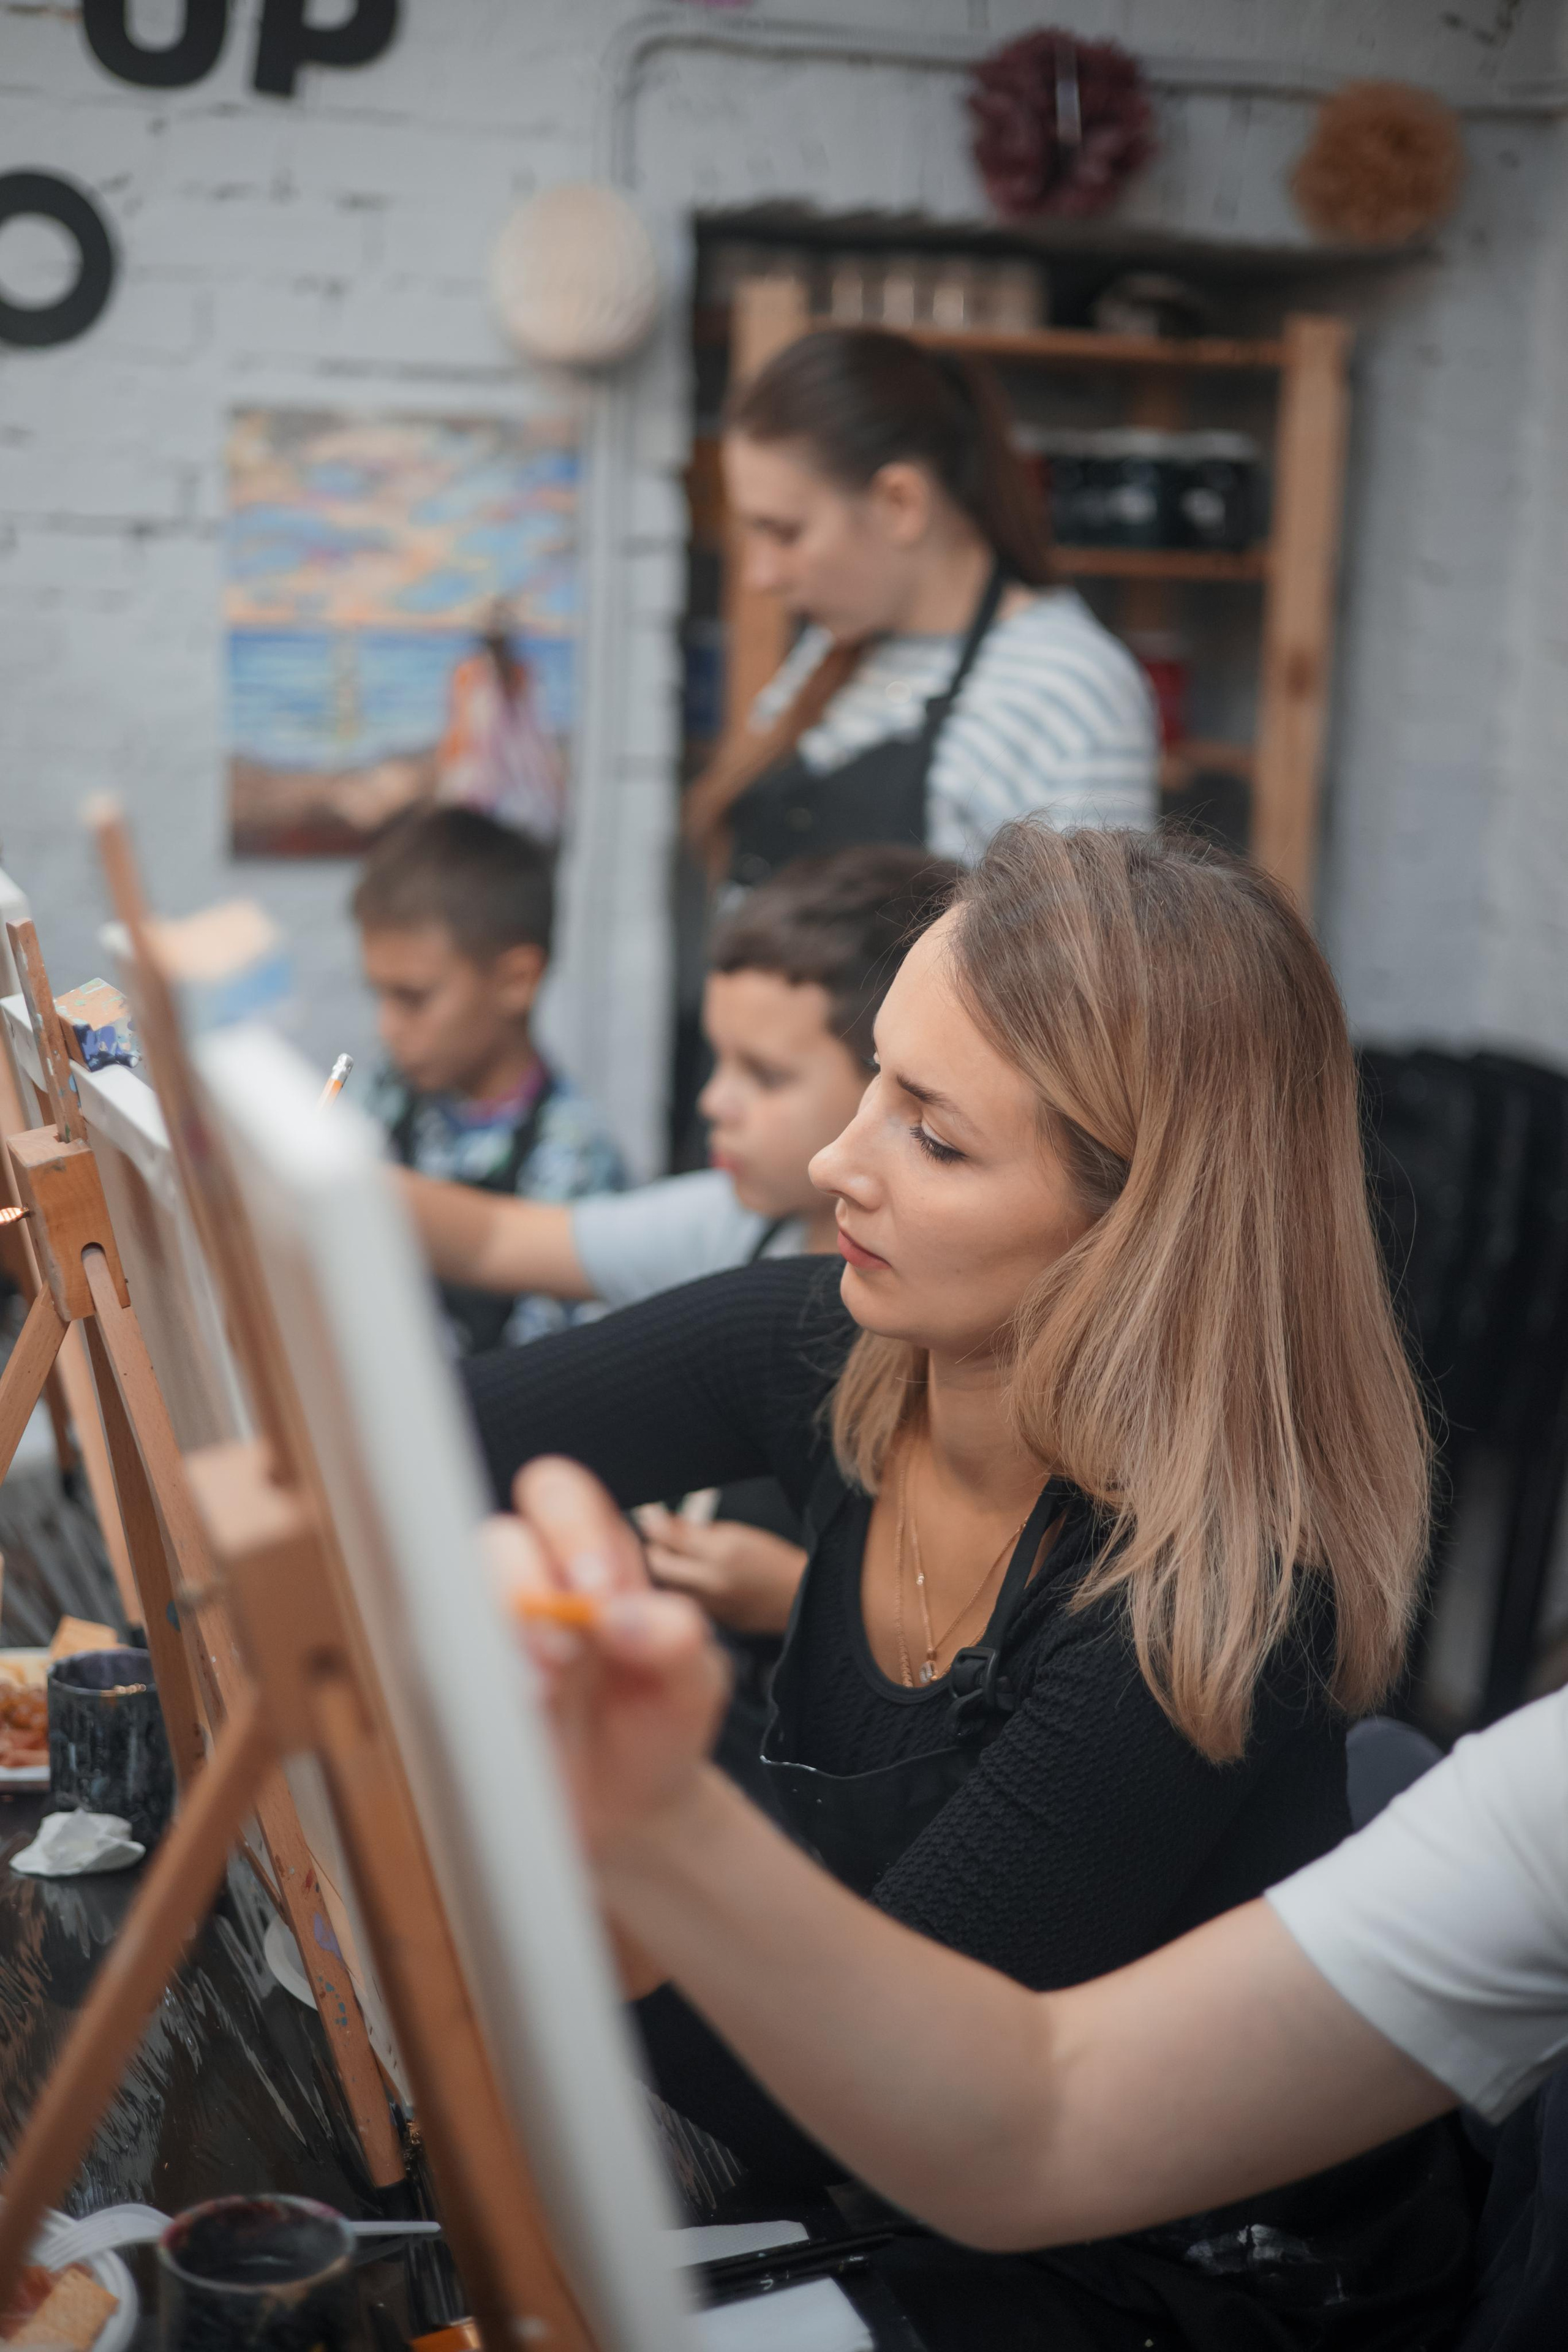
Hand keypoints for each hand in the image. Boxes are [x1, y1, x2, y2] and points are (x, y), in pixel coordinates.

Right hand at [487, 1458, 730, 1860]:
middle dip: (525, 1584)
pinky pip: (433, 1665)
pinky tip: (513, 1716)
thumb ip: (677, 1637)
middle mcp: (532, 1584)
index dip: (569, 1530)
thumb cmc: (660, 1724)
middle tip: (566, 1649)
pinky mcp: (457, 1689)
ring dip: (496, 1638)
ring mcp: (489, 1636)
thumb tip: (619, 1615)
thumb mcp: (695, 1682)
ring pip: (451, 1596)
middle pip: (496, 1538)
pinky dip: (468, 1686)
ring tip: (542, 1693)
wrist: (631, 1809)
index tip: (599, 1593)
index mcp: (593, 1558)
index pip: (559, 1496)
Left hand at [636, 1506, 805, 1634]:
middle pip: (658, 1566)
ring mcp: (709, 1607)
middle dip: (653, 1550)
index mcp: (721, 1553)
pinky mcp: (708, 1624)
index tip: (649, 1516)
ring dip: (662, 1572)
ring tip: (670, 1560)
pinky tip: (685, 1581)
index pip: (668, 1537)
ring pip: (664, 1588)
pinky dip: (675, 1591)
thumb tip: (657, 1521)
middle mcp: (712, 1583)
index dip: (654, 1524)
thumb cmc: (771, 1559)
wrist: (799, 1598)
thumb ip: (694, 1530)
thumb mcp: (736, 1533)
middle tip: (658, 1540)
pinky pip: (680, 1604)